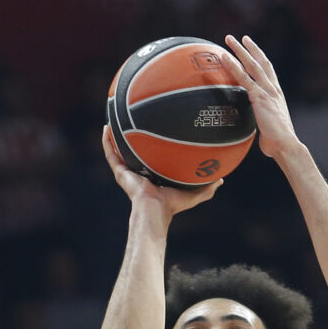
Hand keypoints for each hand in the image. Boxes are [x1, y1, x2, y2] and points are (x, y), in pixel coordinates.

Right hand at [101, 125, 220, 215]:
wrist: (155, 210)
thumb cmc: (172, 205)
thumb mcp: (194, 194)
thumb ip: (208, 187)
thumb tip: (221, 179)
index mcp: (153, 175)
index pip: (151, 157)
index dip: (151, 146)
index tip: (154, 131)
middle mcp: (138, 171)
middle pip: (133, 150)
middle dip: (132, 137)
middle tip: (133, 119)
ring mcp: (127, 171)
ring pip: (118, 150)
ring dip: (115, 136)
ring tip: (114, 118)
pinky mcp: (120, 172)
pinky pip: (111, 154)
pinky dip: (107, 141)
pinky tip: (106, 128)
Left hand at [223, 35, 298, 159]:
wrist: (286, 145)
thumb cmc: (277, 143)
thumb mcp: (268, 128)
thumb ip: (261, 123)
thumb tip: (256, 132)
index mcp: (277, 94)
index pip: (268, 70)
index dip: (260, 57)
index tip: (253, 48)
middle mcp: (273, 89)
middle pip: (260, 62)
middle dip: (249, 48)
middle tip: (239, 38)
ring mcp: (267, 91)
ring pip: (251, 65)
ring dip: (239, 50)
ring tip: (228, 39)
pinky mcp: (259, 97)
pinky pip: (243, 78)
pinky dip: (233, 66)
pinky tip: (223, 57)